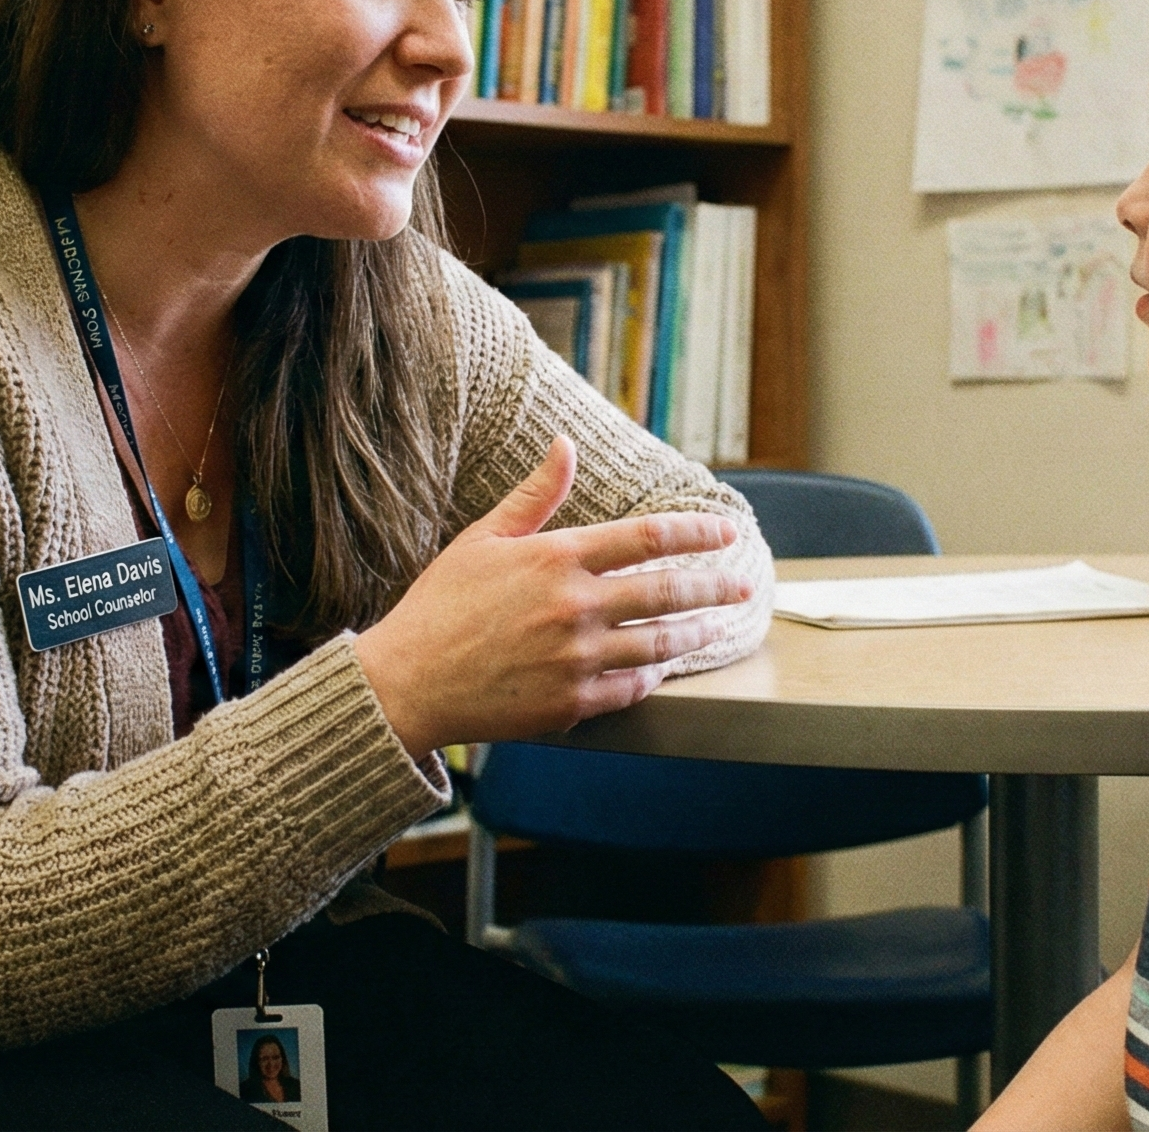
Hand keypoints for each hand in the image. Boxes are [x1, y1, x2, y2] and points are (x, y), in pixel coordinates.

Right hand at [350, 436, 747, 757]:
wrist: (406, 683)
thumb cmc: (440, 607)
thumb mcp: (482, 538)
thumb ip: (535, 495)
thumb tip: (566, 444)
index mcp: (557, 558)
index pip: (648, 537)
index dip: (696, 532)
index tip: (726, 532)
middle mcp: (575, 607)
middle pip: (667, 592)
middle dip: (714, 586)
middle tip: (743, 585)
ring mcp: (576, 659)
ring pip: (658, 644)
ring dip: (695, 633)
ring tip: (717, 625)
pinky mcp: (570, 704)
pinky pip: (630, 690)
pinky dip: (653, 678)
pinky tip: (662, 669)